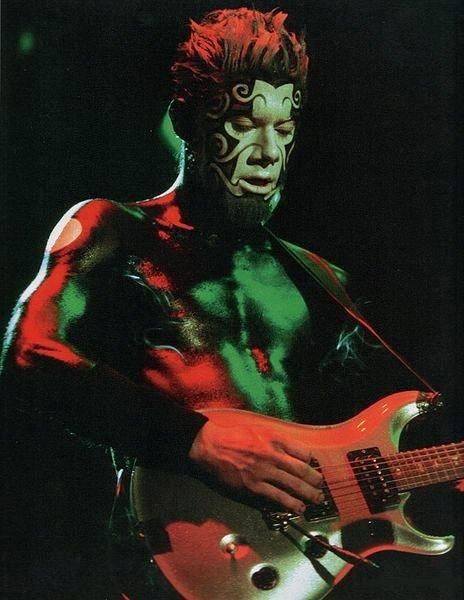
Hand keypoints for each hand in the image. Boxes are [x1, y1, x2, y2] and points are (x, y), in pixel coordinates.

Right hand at [189, 420, 323, 513]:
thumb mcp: (257, 430)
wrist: (209, 447)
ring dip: (308, 496)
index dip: (312, 462)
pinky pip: (277, 498)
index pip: (303, 452)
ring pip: (293, 487)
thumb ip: (274, 440)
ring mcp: (264, 473)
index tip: (313, 467)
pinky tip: (297, 509)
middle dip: (315, 482)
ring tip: (315, 501)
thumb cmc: (231, 437)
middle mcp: (272, 456)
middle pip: (302, 471)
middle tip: (320, 488)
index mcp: (274, 439)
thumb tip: (289, 450)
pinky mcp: (254, 488)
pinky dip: (290, 505)